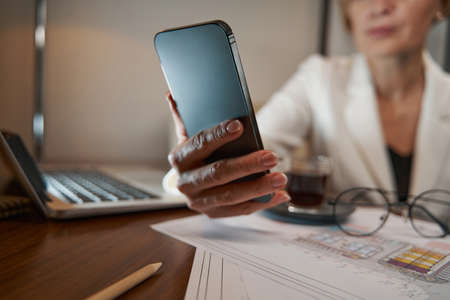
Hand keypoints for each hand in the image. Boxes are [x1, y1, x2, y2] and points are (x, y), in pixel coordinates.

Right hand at [166, 92, 290, 217]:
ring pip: (230, 195)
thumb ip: (185, 117)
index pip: (199, 144)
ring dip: (258, 187)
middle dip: (247, 165)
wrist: (192, 182)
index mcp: (179, 158)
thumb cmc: (198, 153)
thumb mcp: (190, 135)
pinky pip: (239, 210)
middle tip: (272, 157)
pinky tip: (280, 195)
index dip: (218, 134)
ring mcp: (198, 201)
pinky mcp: (212, 213)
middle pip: (218, 173)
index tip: (240, 125)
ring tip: (281, 178)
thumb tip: (172, 95)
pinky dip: (261, 203)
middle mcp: (185, 182)